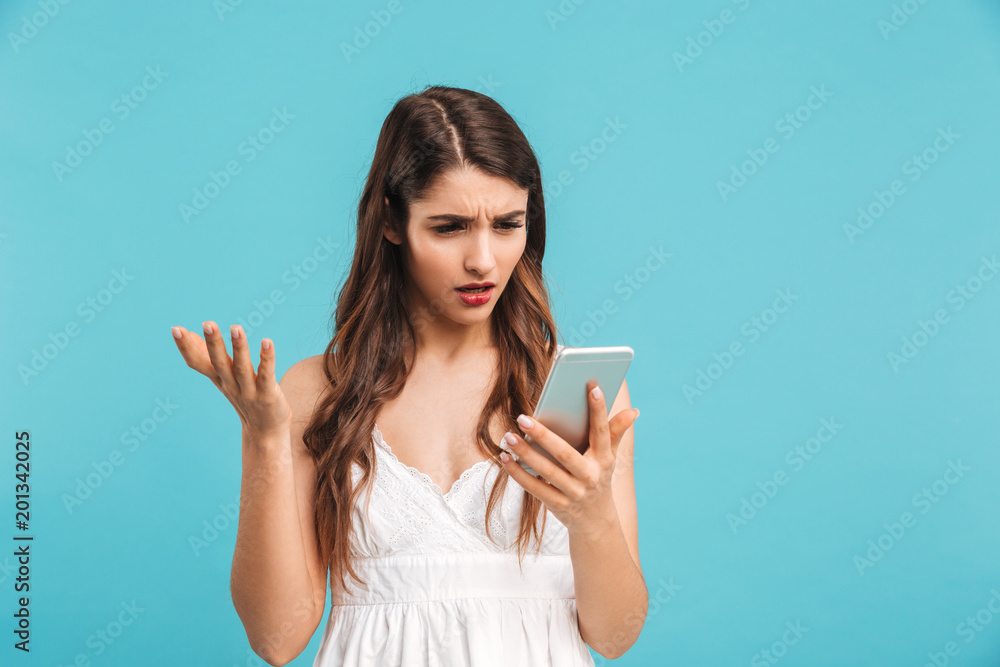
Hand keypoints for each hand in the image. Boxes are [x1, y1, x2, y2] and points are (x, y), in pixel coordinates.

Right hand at [171, 322, 291, 437]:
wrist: (265, 433)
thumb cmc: (244, 399)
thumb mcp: (223, 378)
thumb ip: (208, 357)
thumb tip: (191, 334)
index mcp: (219, 379)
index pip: (198, 363)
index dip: (186, 348)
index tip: (175, 328)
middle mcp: (231, 385)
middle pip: (219, 363)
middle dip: (213, 343)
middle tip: (208, 323)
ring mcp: (249, 391)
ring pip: (241, 367)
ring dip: (239, 347)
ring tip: (236, 327)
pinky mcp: (268, 395)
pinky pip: (267, 375)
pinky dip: (267, 359)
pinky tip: (267, 342)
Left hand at [499, 379, 638, 535]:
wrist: (596, 522)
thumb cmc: (598, 478)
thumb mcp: (609, 458)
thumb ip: (615, 433)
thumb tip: (633, 411)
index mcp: (604, 460)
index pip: (602, 432)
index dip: (599, 410)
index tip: (592, 386)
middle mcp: (590, 477)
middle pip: (565, 453)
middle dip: (544, 435)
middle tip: (524, 418)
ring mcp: (573, 493)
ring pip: (546, 471)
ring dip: (525, 453)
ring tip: (509, 436)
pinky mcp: (557, 505)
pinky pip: (535, 488)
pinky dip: (518, 473)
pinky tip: (505, 458)